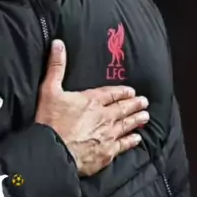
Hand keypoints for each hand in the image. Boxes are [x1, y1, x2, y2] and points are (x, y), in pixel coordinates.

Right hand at [35, 39, 148, 175]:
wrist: (53, 151)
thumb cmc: (51, 121)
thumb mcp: (50, 89)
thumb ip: (56, 66)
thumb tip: (58, 43)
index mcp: (91, 100)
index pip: (111, 93)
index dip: (122, 92)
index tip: (132, 91)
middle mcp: (104, 116)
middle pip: (122, 109)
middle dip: (134, 104)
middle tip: (145, 102)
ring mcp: (107, 135)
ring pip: (126, 125)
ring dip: (136, 120)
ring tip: (146, 116)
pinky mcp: (107, 153)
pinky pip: (123, 145)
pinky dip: (131, 141)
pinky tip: (137, 139)